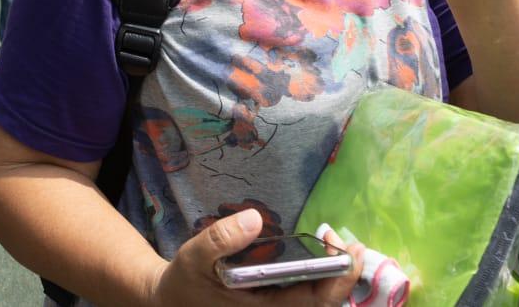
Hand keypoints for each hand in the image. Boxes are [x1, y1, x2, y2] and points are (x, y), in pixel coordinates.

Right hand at [148, 210, 363, 306]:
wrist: (170, 302)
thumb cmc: (184, 282)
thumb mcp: (193, 258)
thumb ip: (220, 240)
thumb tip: (255, 219)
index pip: (314, 302)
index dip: (338, 281)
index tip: (347, 251)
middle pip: (322, 303)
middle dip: (342, 276)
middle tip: (349, 243)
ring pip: (316, 301)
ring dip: (333, 277)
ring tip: (336, 245)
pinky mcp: (270, 302)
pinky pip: (303, 296)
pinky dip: (318, 278)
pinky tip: (318, 255)